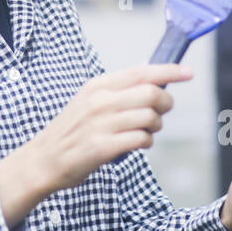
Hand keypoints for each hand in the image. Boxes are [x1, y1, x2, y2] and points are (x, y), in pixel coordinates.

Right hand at [26, 64, 194, 194]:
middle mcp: (100, 101)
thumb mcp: (88, 100)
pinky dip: (146, 142)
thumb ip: (116, 90)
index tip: (188, 72)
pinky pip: (141, 139)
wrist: (43, 160)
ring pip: (149, 117)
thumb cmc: (71, 131)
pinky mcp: (102, 147)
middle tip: (162, 112)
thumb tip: (151, 76)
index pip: (141, 72)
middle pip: (151, 93)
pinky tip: (138, 144)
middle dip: (166, 103)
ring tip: (146, 131)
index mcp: (98, 86)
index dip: (169, 71)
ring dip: (156, 126)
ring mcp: (100, 124)